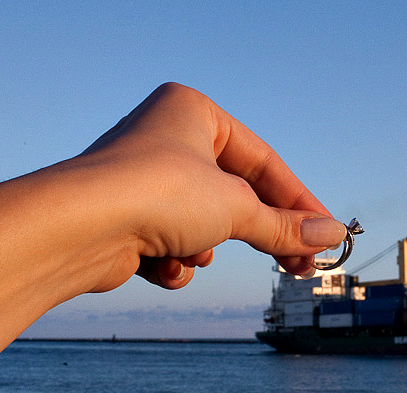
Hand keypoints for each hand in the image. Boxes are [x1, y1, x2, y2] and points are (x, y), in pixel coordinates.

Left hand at [77, 82, 345, 290]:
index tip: (325, 235)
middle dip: (261, 234)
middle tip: (301, 265)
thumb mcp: (236, 208)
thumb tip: (331, 236)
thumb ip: (285, 226)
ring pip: (203, 223)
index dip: (298, 203)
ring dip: (205, 247)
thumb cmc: (156, 193)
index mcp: (194, 112)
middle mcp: (167, 138)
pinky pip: (171, 241)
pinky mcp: (126, 218)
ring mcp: (144, 179)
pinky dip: (174, 260)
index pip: (264, 162)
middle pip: (236, 195)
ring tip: (195, 254)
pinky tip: (161, 263)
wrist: (75, 230)